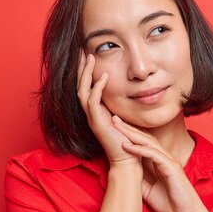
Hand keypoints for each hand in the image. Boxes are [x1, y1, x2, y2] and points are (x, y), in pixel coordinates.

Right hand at [76, 51, 139, 165]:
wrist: (128, 161)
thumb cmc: (130, 141)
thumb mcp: (125, 117)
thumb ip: (124, 104)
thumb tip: (132, 88)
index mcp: (97, 111)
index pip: (87, 87)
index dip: (86, 71)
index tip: (89, 54)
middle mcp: (91, 114)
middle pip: (80, 86)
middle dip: (82, 68)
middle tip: (83, 50)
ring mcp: (93, 118)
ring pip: (83, 91)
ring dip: (86, 73)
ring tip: (90, 57)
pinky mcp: (98, 123)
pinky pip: (93, 102)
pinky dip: (97, 88)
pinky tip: (103, 77)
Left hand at [112, 116, 212, 211]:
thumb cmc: (170, 204)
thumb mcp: (148, 190)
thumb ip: (139, 179)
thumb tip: (124, 173)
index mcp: (161, 162)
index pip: (144, 143)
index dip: (130, 135)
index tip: (115, 128)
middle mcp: (166, 158)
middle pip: (145, 138)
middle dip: (129, 128)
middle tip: (113, 118)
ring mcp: (170, 161)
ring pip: (149, 142)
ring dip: (132, 134)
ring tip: (117, 126)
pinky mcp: (172, 168)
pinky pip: (153, 155)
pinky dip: (139, 149)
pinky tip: (126, 145)